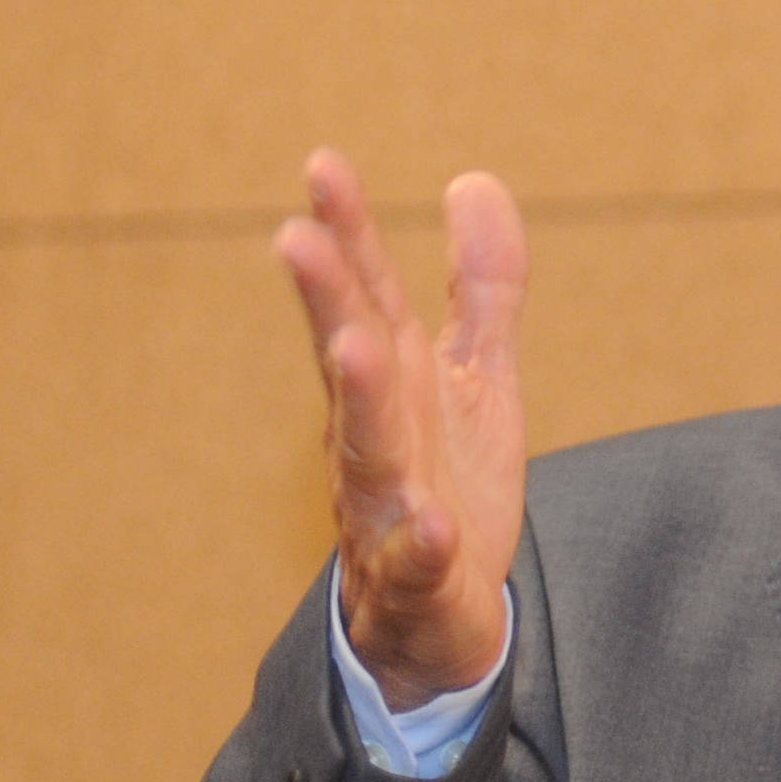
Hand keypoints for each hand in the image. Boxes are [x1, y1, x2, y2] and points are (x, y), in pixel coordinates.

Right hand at [273, 147, 527, 706]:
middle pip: (348, 355)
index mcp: (391, 378)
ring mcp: (385, 504)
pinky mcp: (415, 575)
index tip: (322, 164)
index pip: (365, 293)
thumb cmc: (445, 483)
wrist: (436, 617)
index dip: (346, 229)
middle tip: (299, 236)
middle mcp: (374, 432)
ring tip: (356, 348)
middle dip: (326, 297)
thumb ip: (481, 286)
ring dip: (359, 398)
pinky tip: (433, 524)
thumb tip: (473, 179)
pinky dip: (419, 543)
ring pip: (367, 449)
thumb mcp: (475, 374)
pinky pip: (414, 560)